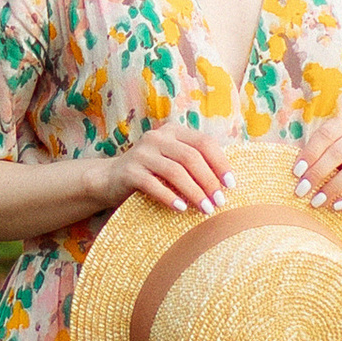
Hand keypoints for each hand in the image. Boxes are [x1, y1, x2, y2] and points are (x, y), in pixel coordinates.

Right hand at [101, 128, 233, 217]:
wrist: (110, 179)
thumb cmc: (152, 174)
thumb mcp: (173, 162)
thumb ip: (195, 163)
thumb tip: (228, 183)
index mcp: (173, 131)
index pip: (203, 142)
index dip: (220, 163)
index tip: (231, 185)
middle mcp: (157, 137)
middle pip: (191, 157)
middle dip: (209, 181)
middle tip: (219, 202)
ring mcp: (141, 153)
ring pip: (175, 171)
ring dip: (194, 192)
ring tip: (206, 209)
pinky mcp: (129, 171)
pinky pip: (153, 184)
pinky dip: (170, 197)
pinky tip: (181, 209)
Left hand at [295, 120, 341, 218]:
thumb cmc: (325, 156)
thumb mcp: (315, 150)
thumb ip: (303, 156)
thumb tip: (282, 172)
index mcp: (339, 126)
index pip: (325, 134)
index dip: (310, 153)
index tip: (296, 172)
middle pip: (339, 152)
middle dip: (318, 173)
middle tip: (301, 191)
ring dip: (334, 187)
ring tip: (316, 202)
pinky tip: (336, 207)